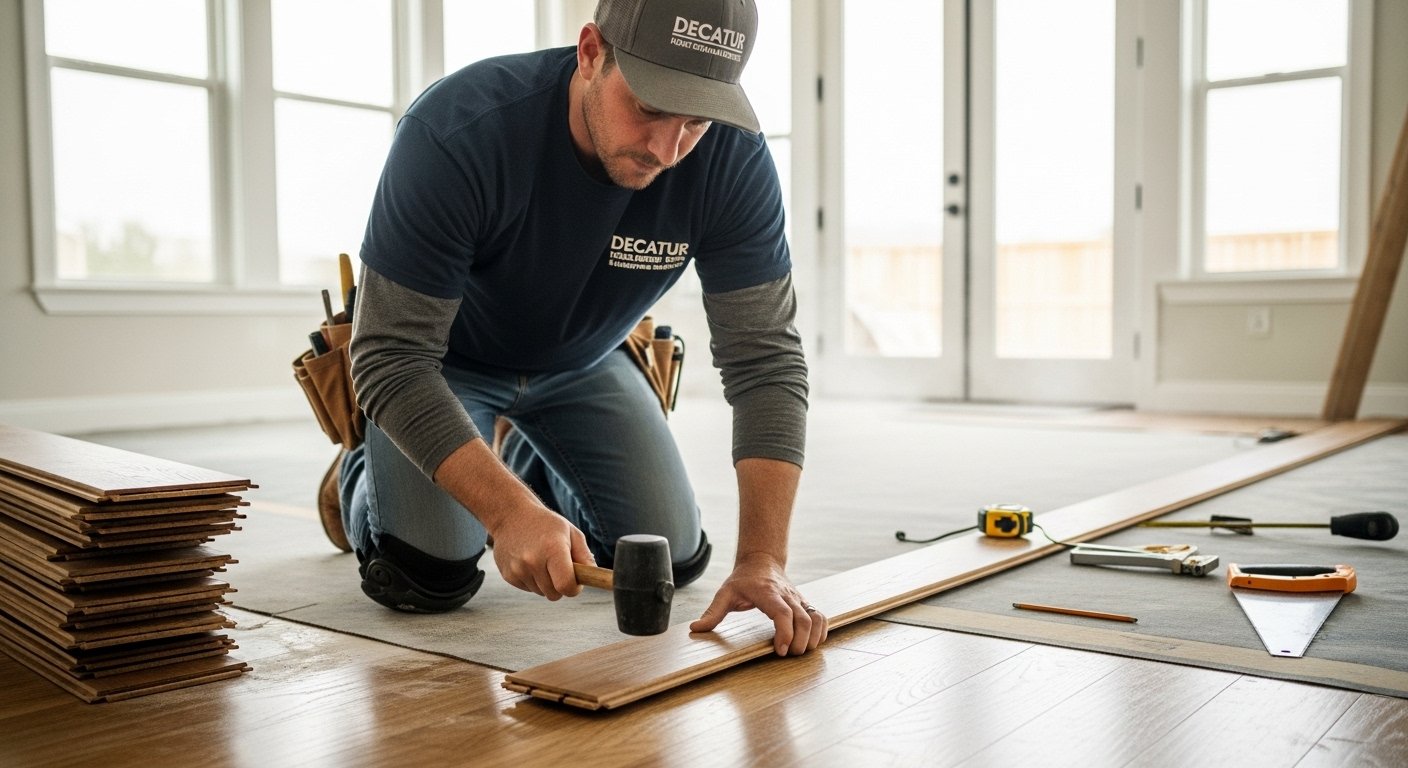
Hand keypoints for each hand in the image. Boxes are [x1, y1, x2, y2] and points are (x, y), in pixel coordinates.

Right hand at [487, 504, 594, 600]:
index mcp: (552, 549)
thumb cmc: (545, 523)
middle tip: (559, 567)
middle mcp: (533, 561)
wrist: (511, 515)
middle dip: (560, 585)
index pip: (566, 586)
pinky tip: (530, 562)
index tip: (575, 581)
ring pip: (541, 593)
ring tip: (542, 560)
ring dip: (546, 583)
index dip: (574, 588)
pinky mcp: (508, 575)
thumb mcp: (571, 533)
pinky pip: (528, 589)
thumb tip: (594, 576)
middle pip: (554, 594)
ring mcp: (518, 569)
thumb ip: (585, 556)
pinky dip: (532, 580)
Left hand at [689, 553, 827, 655]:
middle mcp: (787, 596)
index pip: (783, 613)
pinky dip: (821, 632)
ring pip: (816, 618)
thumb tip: (696, 629)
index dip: (785, 633)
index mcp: (768, 593)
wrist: (762, 560)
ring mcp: (799, 599)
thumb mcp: (725, 593)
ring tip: (799, 651)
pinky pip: (821, 617)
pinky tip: (810, 642)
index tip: (779, 650)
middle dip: (799, 642)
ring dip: (812, 639)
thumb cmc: (743, 579)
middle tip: (787, 655)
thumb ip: (712, 612)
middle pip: (804, 620)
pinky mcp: (805, 603)